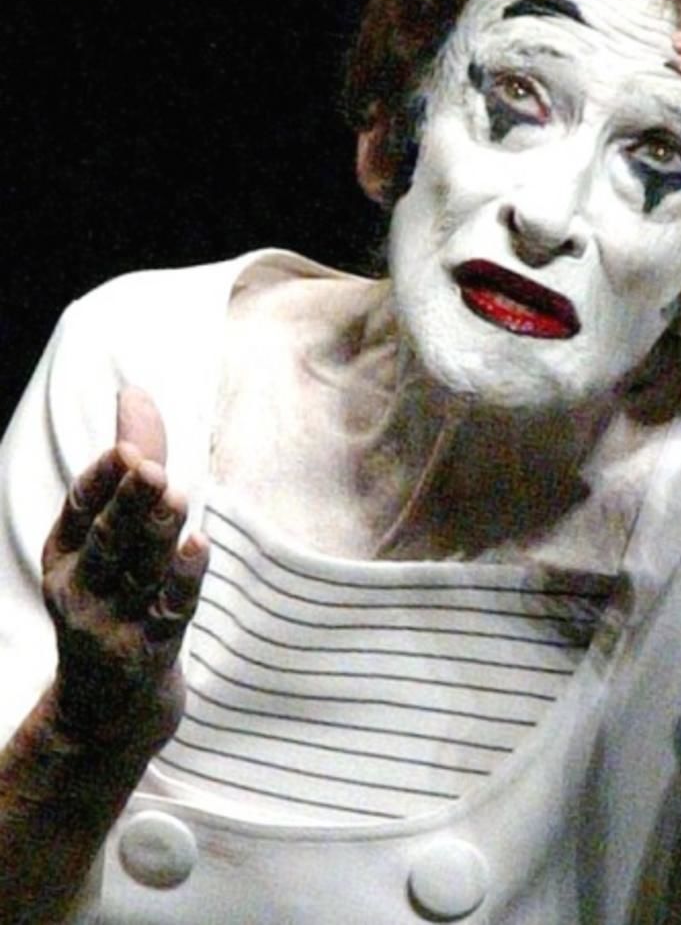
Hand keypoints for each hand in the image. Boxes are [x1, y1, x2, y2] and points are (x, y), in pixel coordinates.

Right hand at [40, 387, 207, 754]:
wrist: (107, 706)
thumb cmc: (115, 594)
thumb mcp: (107, 534)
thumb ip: (131, 463)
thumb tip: (135, 390)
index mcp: (66, 554)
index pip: (80, 509)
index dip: (101, 479)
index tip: (124, 448)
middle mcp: (82, 587)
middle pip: (108, 539)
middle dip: (127, 502)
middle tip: (146, 466)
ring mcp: (114, 623)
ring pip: (139, 572)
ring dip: (157, 534)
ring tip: (174, 494)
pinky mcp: (150, 650)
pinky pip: (170, 611)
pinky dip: (185, 579)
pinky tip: (200, 547)